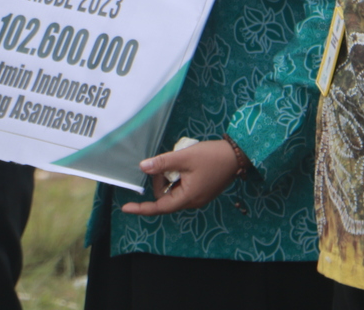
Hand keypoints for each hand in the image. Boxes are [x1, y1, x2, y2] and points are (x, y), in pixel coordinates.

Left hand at [121, 139, 239, 215]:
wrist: (237, 155)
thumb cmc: (211, 156)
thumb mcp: (184, 157)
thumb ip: (163, 163)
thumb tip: (143, 167)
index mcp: (188, 197)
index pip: (160, 207)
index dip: (142, 207)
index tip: (126, 208)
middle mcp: (192, 201)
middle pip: (166, 197)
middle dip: (159, 181)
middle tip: (164, 162)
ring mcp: (198, 196)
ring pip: (174, 191)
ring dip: (169, 178)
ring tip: (176, 161)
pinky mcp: (202, 190)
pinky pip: (182, 187)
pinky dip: (177, 177)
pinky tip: (182, 164)